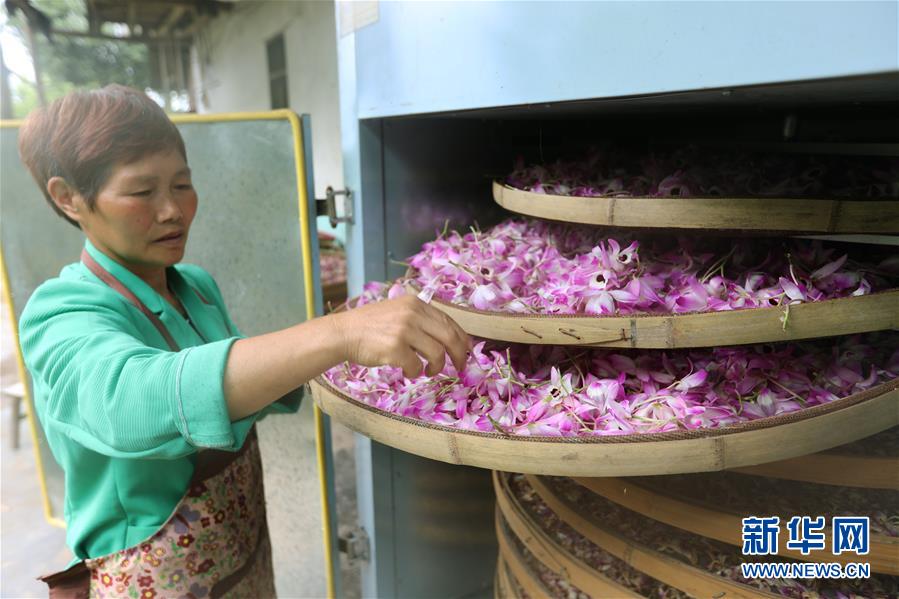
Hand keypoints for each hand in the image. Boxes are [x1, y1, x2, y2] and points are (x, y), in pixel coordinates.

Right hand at [331, 295, 470, 378]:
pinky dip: (415, 372)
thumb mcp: (398, 312)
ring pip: (437, 353)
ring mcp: (403, 330)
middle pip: (449, 337)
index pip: (449, 321)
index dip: (462, 339)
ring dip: (436, 366)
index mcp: (416, 303)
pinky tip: (408, 372)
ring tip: (428, 371)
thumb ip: (421, 320)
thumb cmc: (370, 327)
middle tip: (460, 368)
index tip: (467, 352)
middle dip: (459, 355)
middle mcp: (412, 313)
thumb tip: (450, 339)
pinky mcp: (394, 348)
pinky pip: (416, 366)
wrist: (344, 333)